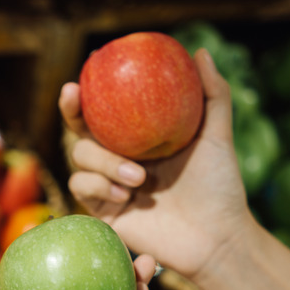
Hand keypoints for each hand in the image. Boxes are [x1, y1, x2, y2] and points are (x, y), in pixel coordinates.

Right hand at [64, 48, 250, 279]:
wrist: (216, 237)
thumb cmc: (220, 187)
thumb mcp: (217, 137)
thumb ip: (213, 95)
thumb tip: (200, 52)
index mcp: (139, 138)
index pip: (105, 109)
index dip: (90, 89)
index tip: (86, 67)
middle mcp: (118, 158)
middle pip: (79, 129)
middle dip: (70, 110)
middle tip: (73, 95)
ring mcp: (108, 184)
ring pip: (79, 158)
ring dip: (103, 162)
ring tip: (138, 177)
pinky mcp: (103, 211)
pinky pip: (83, 187)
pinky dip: (100, 186)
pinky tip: (127, 194)